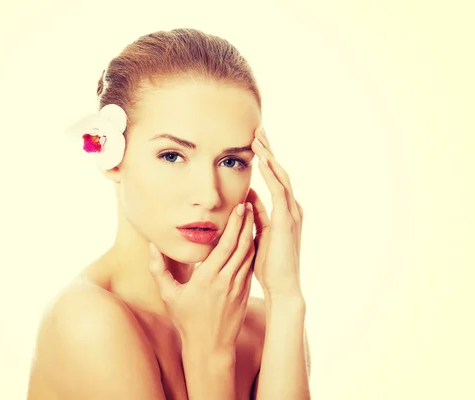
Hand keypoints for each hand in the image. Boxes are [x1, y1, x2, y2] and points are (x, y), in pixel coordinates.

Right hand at [148, 202, 254, 353]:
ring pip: (250, 254)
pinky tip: (253, 238)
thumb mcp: (168, 296)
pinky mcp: (245, 293)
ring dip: (253, 233)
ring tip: (254, 215)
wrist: (210, 348)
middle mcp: (226, 281)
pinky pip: (251, 266)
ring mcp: (238, 287)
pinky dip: (254, 250)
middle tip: (250, 202)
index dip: (235, 224)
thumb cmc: (187, 321)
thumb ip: (159, 270)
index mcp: (207, 278)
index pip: (226, 246)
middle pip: (242, 245)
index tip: (239, 207)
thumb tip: (152, 246)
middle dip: (247, 222)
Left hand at [249, 126, 303, 296]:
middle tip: (258, 128)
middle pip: (280, 171)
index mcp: (284, 211)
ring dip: (269, 156)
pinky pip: (279, 191)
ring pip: (281, 176)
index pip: (275, 178)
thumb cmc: (269, 263)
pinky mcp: (287, 221)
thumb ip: (256, 213)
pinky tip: (262, 160)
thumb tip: (247, 196)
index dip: (266, 159)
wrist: (282, 286)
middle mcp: (291, 208)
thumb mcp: (259, 232)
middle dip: (269, 150)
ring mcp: (291, 213)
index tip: (255, 141)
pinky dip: (271, 174)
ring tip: (258, 137)